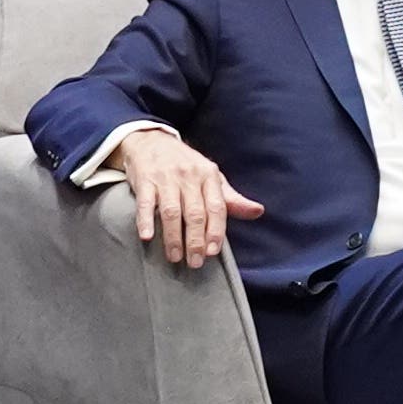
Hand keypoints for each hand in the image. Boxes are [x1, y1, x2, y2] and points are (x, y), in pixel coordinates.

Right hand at [101, 124, 262, 269]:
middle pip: (195, 213)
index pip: (217, 207)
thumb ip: (231, 199)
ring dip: (173, 236)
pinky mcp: (144, 180)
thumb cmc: (186, 165)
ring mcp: (166, 178)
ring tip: (174, 257)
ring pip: (172, 211)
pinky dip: (145, 220)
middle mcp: (189, 176)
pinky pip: (145, 202)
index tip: (212, 252)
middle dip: (196, 240)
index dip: (216, 231)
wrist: (151, 140)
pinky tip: (147, 237)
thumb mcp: (211, 177)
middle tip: (194, 262)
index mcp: (209, 176)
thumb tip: (258, 212)